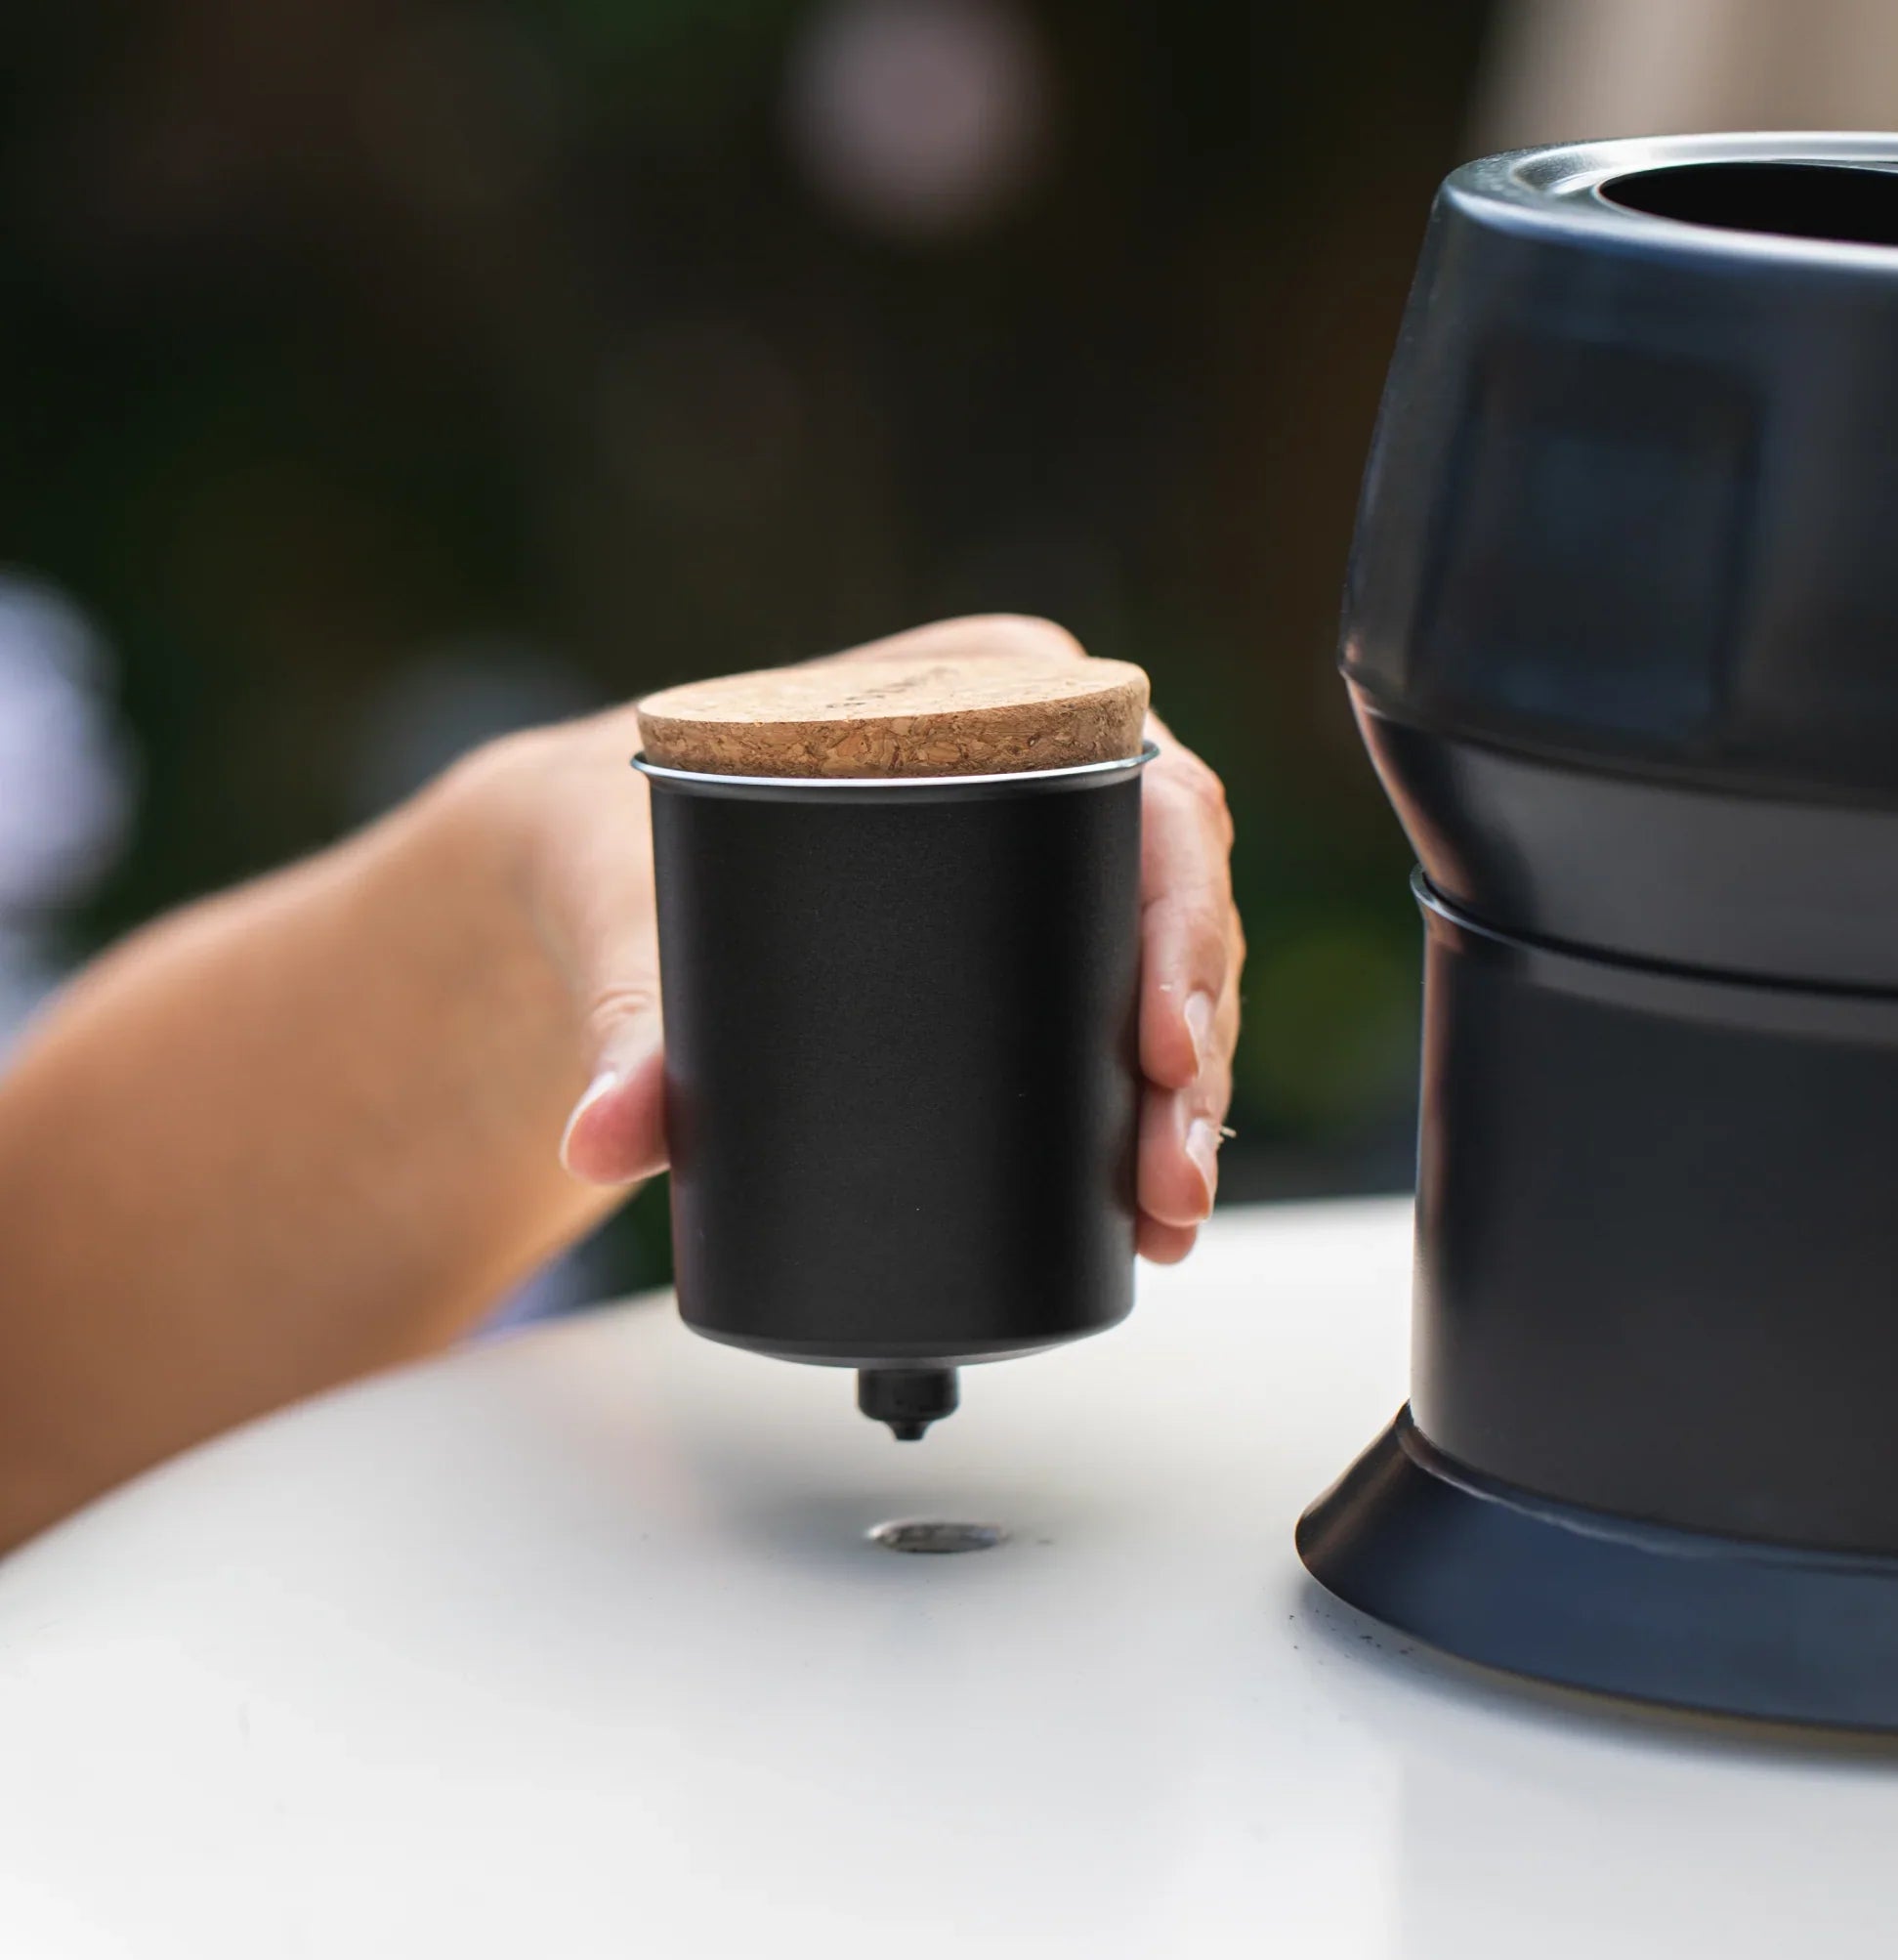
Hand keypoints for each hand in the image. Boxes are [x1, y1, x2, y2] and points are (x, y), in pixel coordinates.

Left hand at [498, 615, 1242, 1262]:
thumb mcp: (627, 912)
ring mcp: (1038, 849)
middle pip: (1177, 897)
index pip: (1145, 789)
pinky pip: (1118, 1003)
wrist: (589, 869)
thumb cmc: (616, 842)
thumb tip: (606, 1142)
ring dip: (1189, 1093)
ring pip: (1169, 962)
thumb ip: (622, 1020)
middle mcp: (1038, 759)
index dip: (1185, 917)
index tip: (1159, 1044)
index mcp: (987, 693)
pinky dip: (1143, 1101)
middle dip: (1196, 1049)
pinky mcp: (1017, 931)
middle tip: (1171, 1179)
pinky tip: (1152, 1204)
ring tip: (1170, 1214)